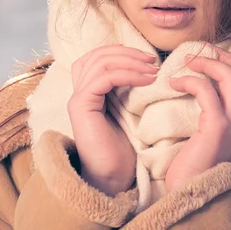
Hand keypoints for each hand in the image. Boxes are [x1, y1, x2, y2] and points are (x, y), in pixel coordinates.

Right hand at [68, 45, 158, 195]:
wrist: (112, 179)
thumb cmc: (122, 149)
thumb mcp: (126, 111)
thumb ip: (125, 89)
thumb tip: (145, 66)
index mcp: (88, 91)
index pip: (97, 56)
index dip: (122, 51)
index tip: (148, 58)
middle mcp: (78, 91)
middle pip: (97, 55)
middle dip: (127, 52)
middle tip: (152, 60)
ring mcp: (77, 98)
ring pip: (101, 62)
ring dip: (130, 61)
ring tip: (153, 70)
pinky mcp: (81, 106)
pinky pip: (105, 78)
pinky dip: (128, 74)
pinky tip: (147, 81)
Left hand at [165, 44, 230, 191]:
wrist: (191, 190)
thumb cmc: (196, 160)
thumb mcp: (215, 133)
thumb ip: (220, 111)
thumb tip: (209, 82)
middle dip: (226, 56)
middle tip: (204, 50)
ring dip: (208, 62)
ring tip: (188, 61)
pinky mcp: (218, 127)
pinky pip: (206, 90)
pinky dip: (190, 79)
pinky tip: (175, 81)